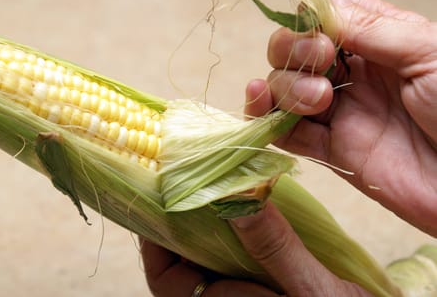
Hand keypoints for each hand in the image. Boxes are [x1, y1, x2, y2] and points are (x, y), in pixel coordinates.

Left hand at [140, 204, 368, 296]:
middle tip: (188, 181)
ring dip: (208, 226)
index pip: (165, 277)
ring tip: (214, 188)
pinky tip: (246, 210)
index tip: (158, 198)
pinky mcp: (262, 287)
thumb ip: (273, 247)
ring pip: (208, 260)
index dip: (155, 238)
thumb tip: (235, 196)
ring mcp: (243, 294)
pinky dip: (235, 234)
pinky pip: (235, 259)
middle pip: (182, 264)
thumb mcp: (311, 290)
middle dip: (181, 224)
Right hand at [247, 0, 436, 235]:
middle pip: (294, 50)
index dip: (309, 15)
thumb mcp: (428, 53)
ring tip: (320, 97)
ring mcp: (338, 112)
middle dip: (293, 48)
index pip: (326, 16)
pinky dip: (265, 119)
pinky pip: (285, 133)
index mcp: (379, 43)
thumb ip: (372, 27)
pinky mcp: (329, 151)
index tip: (314, 24)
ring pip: (283, 88)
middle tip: (319, 58)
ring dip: (286, 85)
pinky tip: (261, 103)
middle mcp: (352, 74)